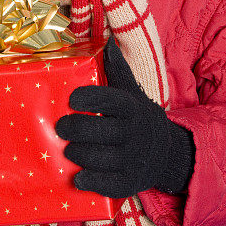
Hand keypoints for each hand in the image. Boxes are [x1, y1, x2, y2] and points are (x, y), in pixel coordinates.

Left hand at [55, 36, 194, 197]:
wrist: (165, 151)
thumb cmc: (137, 116)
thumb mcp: (130, 91)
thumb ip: (117, 69)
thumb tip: (106, 41)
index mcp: (132, 107)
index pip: (110, 100)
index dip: (91, 98)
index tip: (72, 99)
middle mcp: (135, 133)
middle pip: (101, 131)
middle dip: (76, 129)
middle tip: (61, 128)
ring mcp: (134, 159)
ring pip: (100, 158)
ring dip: (79, 154)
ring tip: (68, 151)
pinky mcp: (131, 183)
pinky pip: (108, 184)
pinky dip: (90, 181)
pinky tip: (78, 178)